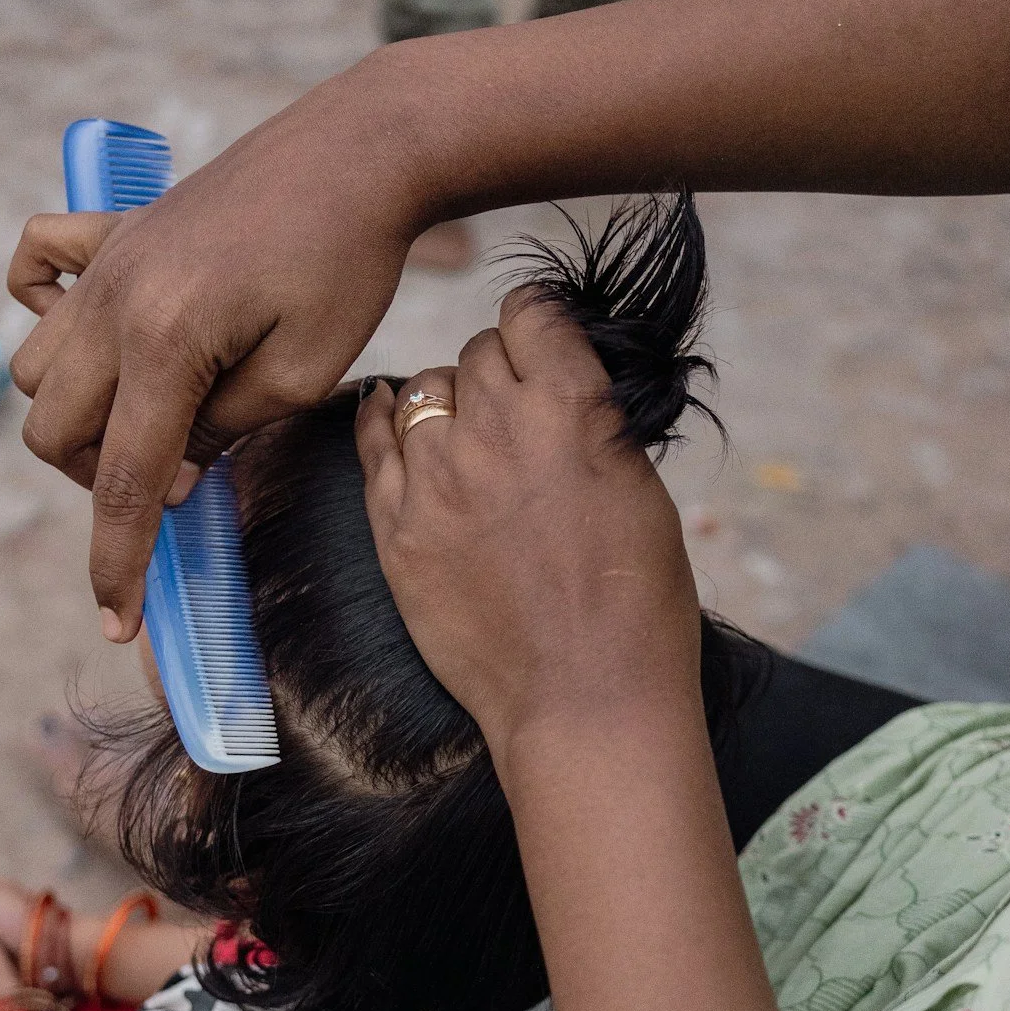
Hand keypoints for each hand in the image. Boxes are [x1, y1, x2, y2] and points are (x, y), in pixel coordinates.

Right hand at [7, 59, 426, 637]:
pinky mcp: (115, 230)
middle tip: (176, 472)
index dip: (118, 562)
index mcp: (166, 342)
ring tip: (153, 413)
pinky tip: (100, 334)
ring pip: (37, 368)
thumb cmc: (349, 263)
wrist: (359, 151)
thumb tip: (166, 477)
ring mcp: (106, 263)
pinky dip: (45, 310)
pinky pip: (35, 268)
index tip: (114, 623)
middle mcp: (115, 302)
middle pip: (56, 431)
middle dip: (101, 478)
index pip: (126, 480)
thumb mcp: (305, 373)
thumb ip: (224, 433)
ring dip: (77, 412)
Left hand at [355, 292, 703, 768]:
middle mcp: (496, 428)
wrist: (584, 697)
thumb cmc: (635, 603)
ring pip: (421, 391)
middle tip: (512, 410)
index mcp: (572, 407)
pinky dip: (381, 421)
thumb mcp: (638, 486)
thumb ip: (590, 423)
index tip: (539, 347)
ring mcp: (437, 478)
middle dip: (496, 371)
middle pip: (474, 352)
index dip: (536, 327)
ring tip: (465, 434)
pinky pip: (371, 442)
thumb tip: (558, 388)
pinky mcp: (396, 528)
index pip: (531, 313)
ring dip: (445, 403)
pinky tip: (386, 414)